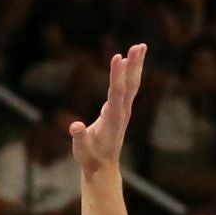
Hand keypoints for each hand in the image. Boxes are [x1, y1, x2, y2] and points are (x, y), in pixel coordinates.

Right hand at [70, 44, 145, 176]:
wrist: (103, 168)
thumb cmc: (90, 158)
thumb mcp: (81, 150)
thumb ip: (79, 137)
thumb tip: (75, 126)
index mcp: (112, 120)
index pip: (116, 93)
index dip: (117, 76)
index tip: (118, 58)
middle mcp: (121, 113)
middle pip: (130, 85)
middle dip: (133, 66)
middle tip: (139, 46)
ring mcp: (123, 111)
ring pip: (132, 85)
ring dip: (136, 65)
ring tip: (140, 46)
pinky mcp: (122, 110)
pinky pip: (128, 88)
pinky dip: (131, 73)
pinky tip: (131, 62)